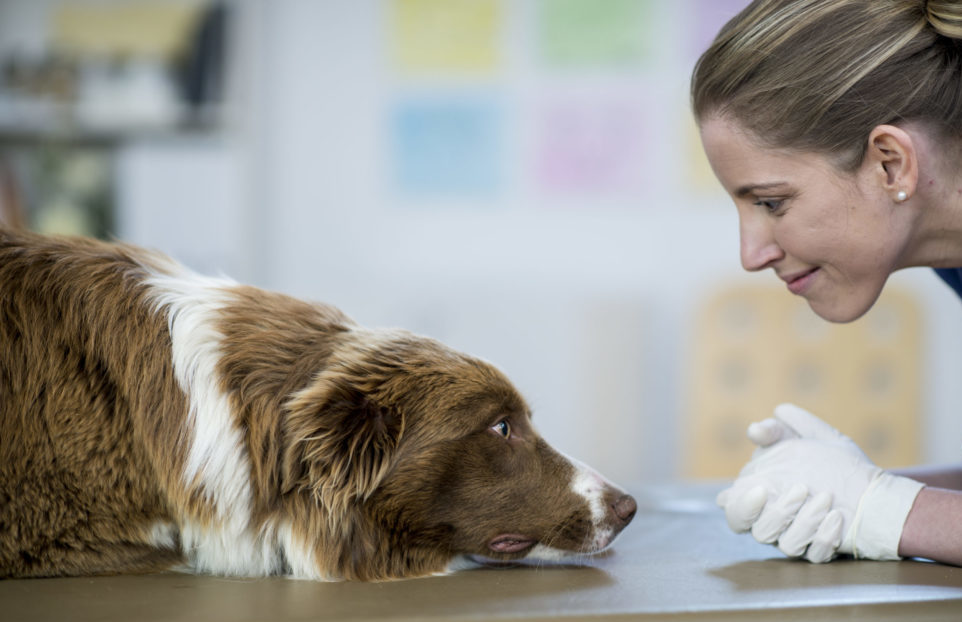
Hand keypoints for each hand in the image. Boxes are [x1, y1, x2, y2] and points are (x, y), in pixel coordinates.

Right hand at [716, 404, 923, 561]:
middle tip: (791, 491)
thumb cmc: (839, 464)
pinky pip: (813, 554)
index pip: (733, 505)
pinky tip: (837, 518)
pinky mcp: (819, 551)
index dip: (740, 502)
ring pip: (783, 543)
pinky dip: (823, 536)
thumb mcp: (813, 438)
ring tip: (826, 498)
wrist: (877, 490)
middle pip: (750, 528)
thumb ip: (781, 431)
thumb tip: (754, 429)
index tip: (759, 488)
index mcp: (762, 493)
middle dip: (767, 511)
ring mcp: (796, 538)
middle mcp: (773, 519)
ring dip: (803, 520)